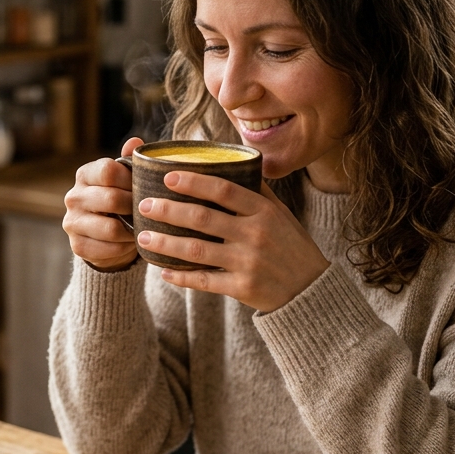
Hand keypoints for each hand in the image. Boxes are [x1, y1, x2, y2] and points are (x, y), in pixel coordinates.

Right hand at [63, 137, 143, 271]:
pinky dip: (125, 248)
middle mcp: (73, 196)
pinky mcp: (77, 246)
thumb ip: (129, 162)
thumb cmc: (119, 201)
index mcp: (85, 174)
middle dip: (135, 207)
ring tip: (142, 228)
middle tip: (148, 211)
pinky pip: (108, 249)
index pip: (108, 170)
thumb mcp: (124, 180)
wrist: (105, 237)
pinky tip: (131, 242)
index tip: (144, 188)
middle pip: (111, 199)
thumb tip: (135, 142)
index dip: (131, 180)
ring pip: (111, 228)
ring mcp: (72, 222)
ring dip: (132, 230)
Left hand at [136, 171, 329, 311]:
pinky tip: (163, 271)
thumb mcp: (281, 214)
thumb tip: (232, 163)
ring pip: (196, 250)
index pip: (223, 190)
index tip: (167, 176)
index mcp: (263, 211)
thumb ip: (257, 192)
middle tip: (144, 204)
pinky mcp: (242, 287)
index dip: (193, 182)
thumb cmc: (292, 246)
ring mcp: (248, 262)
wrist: (311, 290)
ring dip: (165, 243)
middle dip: (168, 210)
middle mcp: (255, 234)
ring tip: (143, 237)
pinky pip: (204, 280)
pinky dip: (181, 277)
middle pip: (202, 218)